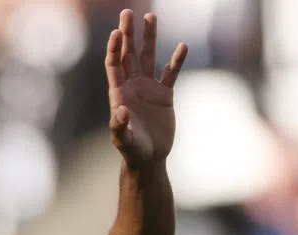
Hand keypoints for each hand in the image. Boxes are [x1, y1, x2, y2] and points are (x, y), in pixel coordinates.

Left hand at [105, 9, 188, 167]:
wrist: (150, 157)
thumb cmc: (132, 149)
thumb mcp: (123, 140)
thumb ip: (119, 126)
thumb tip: (121, 110)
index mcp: (119, 92)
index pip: (114, 64)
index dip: (114, 48)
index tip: (117, 32)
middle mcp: (132, 85)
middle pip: (128, 53)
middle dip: (127, 33)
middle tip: (127, 13)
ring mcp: (149, 87)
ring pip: (149, 57)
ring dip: (149, 38)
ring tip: (151, 17)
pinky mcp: (165, 94)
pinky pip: (171, 72)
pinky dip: (177, 60)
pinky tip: (183, 46)